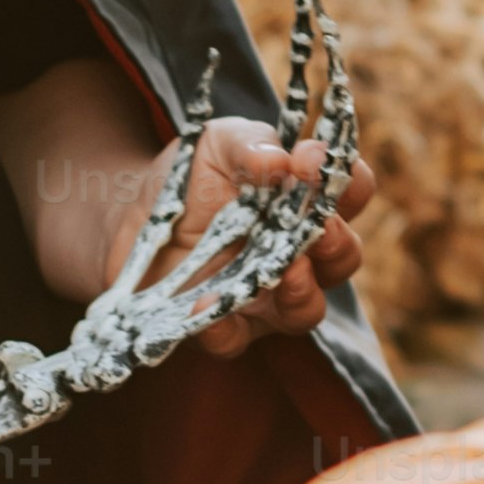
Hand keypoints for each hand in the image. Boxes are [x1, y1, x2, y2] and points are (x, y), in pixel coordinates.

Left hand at [167, 118, 366, 353]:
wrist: (131, 213)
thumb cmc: (191, 175)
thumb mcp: (218, 143)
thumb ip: (251, 143)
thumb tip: (284, 161)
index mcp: (307, 203)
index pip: (352, 194)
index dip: (348, 182)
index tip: (314, 164)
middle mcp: (298, 251)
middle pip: (344, 258)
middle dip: (338, 244)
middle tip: (319, 229)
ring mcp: (266, 294)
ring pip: (307, 311)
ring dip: (301, 293)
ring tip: (283, 273)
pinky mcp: (225, 324)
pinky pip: (236, 340)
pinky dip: (225, 326)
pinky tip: (205, 305)